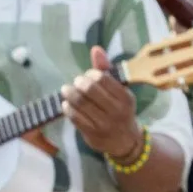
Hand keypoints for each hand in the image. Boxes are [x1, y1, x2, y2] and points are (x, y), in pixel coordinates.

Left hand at [62, 45, 143, 163]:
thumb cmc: (119, 110)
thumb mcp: (119, 91)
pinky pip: (74, 117)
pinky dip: (67, 108)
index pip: (102, 78)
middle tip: (76, 83)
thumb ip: (106, 70)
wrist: (125, 142)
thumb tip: (96, 49)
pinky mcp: (93, 134)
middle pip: (89, 89)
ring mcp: (105, 124)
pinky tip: (67, 104)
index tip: (88, 76)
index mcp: (126, 98)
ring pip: (79, 102)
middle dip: (78, 83)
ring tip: (67, 91)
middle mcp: (117, 111)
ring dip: (69, 93)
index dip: (90, 74)